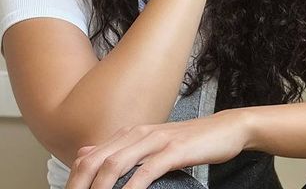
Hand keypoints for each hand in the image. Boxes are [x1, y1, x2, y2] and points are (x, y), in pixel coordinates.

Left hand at [65, 109, 248, 188]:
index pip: (89, 156)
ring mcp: (156, 140)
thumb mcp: (153, 142)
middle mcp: (139, 133)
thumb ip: (123, 148)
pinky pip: (146, 170)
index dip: (73, 180)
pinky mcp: (174, 150)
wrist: (226, 129)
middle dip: (79, 185)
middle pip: (95, 160)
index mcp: (131, 133)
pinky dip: (131, 187)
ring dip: (99, 188)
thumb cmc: (191, 141)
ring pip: (115, 164)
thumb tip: (88, 152)